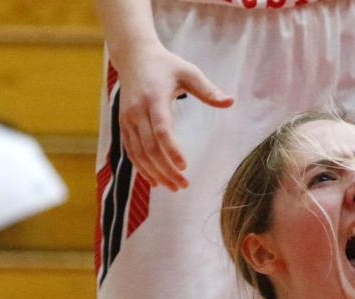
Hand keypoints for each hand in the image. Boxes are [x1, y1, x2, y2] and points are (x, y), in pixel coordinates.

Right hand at [114, 44, 233, 190]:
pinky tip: (156, 181)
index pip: (162, 129)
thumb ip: (208, 90)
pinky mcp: (123, 124)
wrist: (133, 56)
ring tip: (174, 187)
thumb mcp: (189, 72)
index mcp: (154, 98)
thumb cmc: (166, 65)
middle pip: (150, 147)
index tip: (185, 167)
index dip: (172, 150)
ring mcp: (127, 119)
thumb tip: (231, 101)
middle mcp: (137, 111)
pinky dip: (142, 168)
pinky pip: (131, 151)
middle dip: (166, 169)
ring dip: (155, 173)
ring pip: (139, 153)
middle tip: (184, 185)